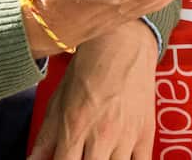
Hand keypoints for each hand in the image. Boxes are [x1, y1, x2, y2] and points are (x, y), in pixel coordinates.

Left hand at [28, 21, 156, 159]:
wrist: (123, 42)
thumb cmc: (89, 67)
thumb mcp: (59, 99)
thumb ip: (46, 136)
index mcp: (75, 127)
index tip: (62, 159)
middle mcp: (101, 135)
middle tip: (81, 155)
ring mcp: (126, 136)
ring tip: (98, 154)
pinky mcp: (146, 133)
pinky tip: (119, 158)